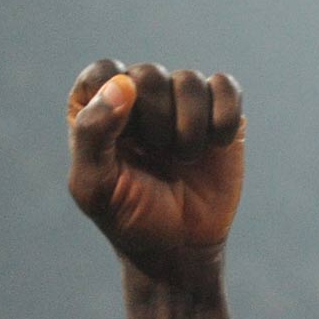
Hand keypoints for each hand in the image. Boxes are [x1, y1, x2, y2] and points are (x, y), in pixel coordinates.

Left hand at [66, 59, 243, 280]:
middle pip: (147, 74)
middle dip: (153, 121)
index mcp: (96, 112)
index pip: (101, 73)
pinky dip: (222, 119)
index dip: (113, 99)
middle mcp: (136, 100)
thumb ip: (93, 134)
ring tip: (182, 160)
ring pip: (188, 81)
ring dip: (188, 128)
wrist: (179, 245)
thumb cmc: (127, 216)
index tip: (121, 138)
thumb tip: (122, 84)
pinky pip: (225, 88)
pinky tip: (213, 148)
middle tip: (154, 156)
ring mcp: (179, 103)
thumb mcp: (94, 185)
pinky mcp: (218, 110)